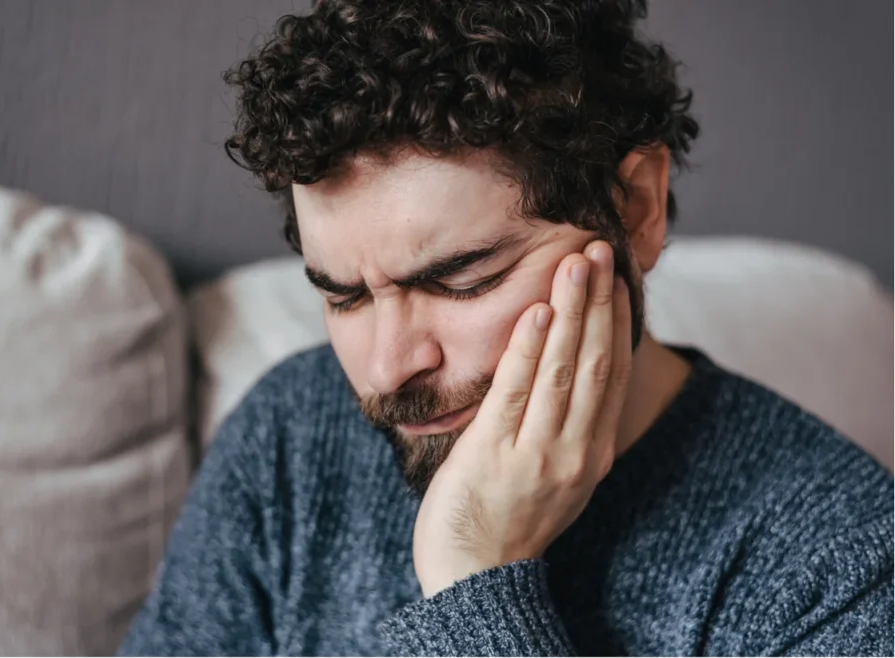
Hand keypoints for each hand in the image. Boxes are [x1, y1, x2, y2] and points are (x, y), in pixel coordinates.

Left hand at [413, 241, 632, 597]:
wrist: (474, 578)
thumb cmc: (507, 519)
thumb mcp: (553, 475)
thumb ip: (564, 426)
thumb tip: (566, 369)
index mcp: (591, 453)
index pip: (613, 374)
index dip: (616, 321)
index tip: (617, 276)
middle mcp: (574, 452)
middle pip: (595, 364)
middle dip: (598, 303)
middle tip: (598, 248)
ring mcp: (536, 455)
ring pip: (563, 371)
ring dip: (570, 313)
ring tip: (574, 264)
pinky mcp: (494, 456)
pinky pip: (516, 394)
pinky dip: (528, 350)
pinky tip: (535, 312)